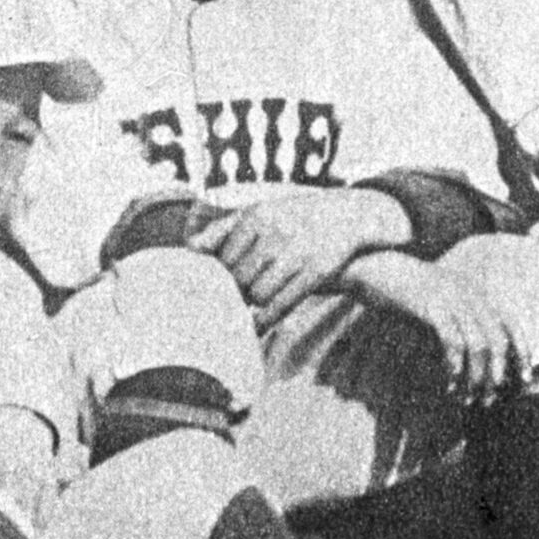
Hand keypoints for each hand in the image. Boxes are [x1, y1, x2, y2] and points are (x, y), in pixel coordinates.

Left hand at [188, 190, 408, 322]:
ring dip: (255, 302)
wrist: (348, 216)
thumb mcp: (261, 212)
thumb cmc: (294, 217)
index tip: (228, 281)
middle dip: (240, 290)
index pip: (225, 260)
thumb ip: (224, 229)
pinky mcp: (316, 272)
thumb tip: (190, 248)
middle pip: (240, 279)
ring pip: (258, 294)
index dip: (225, 275)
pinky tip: (259, 325)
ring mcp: (297, 253)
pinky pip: (282, 304)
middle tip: (242, 295)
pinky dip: (267, 319)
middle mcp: (275, 233)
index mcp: (257, 217)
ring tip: (258, 298)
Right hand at [340, 251, 529, 404]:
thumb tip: (478, 358)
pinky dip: (455, 364)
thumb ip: (464, 323)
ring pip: (478, 346)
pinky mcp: (433, 306)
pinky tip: (451, 381)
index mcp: (480, 294)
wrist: (383, 270)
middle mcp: (472, 296)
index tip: (522, 380)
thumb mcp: (446, 302)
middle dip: (496, 375)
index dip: (522, 353)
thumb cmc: (414, 293)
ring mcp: (453, 300)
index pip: (512, 326)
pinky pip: (452, 340)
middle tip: (489, 398)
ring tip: (467, 398)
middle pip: (497, 341)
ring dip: (475, 377)